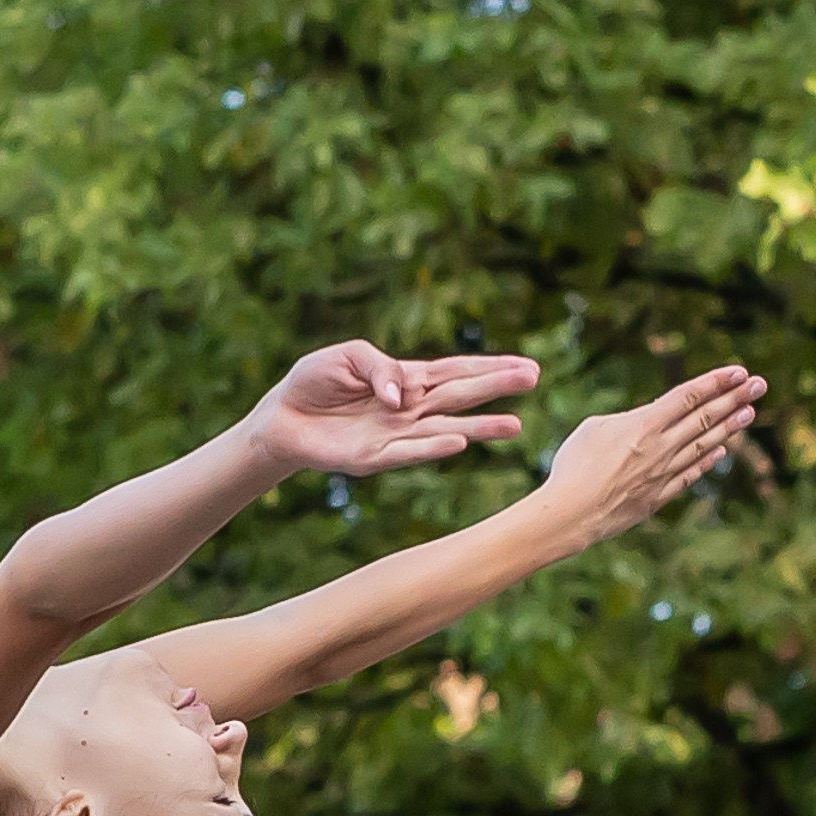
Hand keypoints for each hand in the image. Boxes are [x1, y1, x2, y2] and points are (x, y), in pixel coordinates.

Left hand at [251, 340, 539, 476]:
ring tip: (514, 426)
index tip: (526, 366)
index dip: (489, 368)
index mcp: (406, 380)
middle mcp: (409, 409)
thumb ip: (381, 369)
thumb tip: (404, 395)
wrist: (281, 416)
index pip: (455, 371)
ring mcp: (394, 435)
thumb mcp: (349, 357)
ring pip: (445, 428)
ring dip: (479, 426)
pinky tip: (460, 441)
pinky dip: (433, 447)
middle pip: (460, 396)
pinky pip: (408, 452)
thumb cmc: (315, 382)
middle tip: (534, 380)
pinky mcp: (373, 458)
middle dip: (497, 388)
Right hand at [542, 365, 766, 543]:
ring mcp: (662, 474)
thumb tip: (647, 420)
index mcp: (644, 424)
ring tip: (750, 413)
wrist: (569, 516)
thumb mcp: (594, 428)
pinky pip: (689, 475)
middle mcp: (660, 447)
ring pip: (704, 446)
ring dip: (729, 428)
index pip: (689, 396)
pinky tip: (721, 451)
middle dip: (735, 399)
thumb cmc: (572, 467)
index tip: (739, 371)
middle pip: (705, 418)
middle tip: (760, 385)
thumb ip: (628, 419)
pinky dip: (707, 462)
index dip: (716, 382)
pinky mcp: (657, 498)